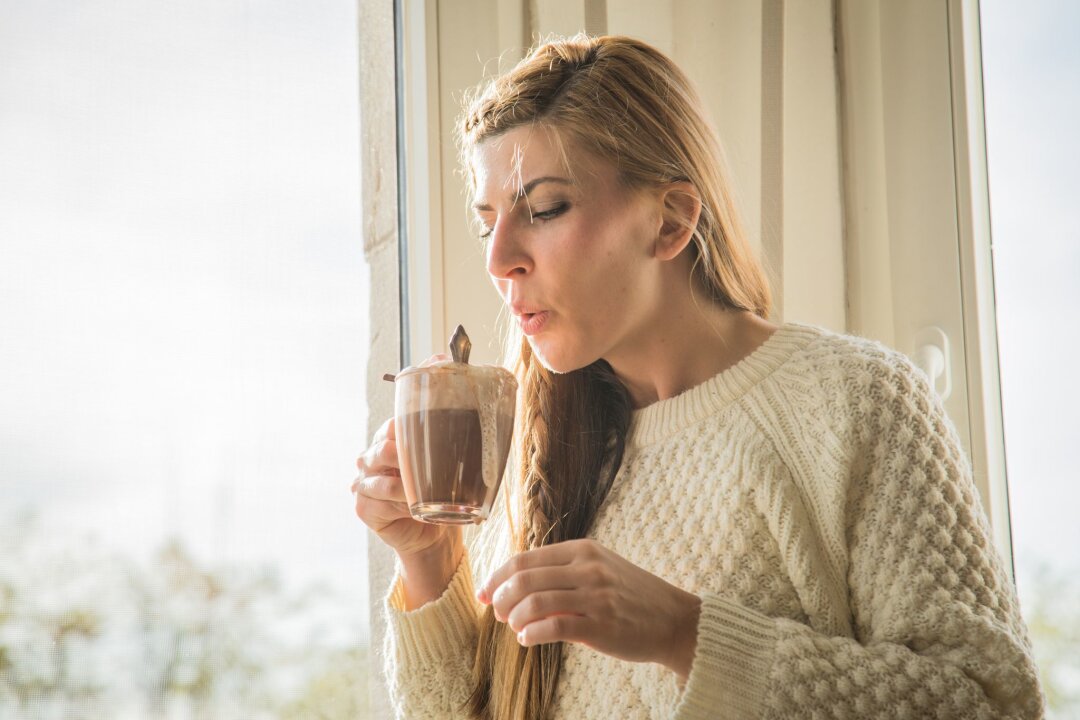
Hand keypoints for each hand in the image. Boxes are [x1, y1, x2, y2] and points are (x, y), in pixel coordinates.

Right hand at [352, 414, 458, 559]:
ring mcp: (363, 483)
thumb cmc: (437, 496)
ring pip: (384, 482)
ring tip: (426, 497)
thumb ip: (442, 451)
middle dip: (409, 461)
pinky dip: (402, 508)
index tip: (434, 443)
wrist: (432, 534)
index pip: (392, 427)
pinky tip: (414, 511)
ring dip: (408, 490)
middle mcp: (370, 460)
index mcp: (387, 442)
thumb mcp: (441, 470)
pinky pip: (382, 505)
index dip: (411, 433)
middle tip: (431, 471)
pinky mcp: (363, 507)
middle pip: (384, 450)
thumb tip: (466, 439)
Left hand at [476, 539, 701, 681]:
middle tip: (496, 613)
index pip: (524, 559)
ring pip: (533, 602)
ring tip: (514, 627)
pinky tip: (527, 639)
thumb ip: (561, 571)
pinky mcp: (601, 625)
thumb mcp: (598, 568)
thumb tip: (512, 584)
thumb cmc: (629, 596)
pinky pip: (551, 627)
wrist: (674, 620)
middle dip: (500, 598)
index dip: (496, 577)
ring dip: (513, 618)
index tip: (483, 593)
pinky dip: (530, 635)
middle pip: (523, 579)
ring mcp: (595, 596)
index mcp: (582, 549)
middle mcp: (587, 568)